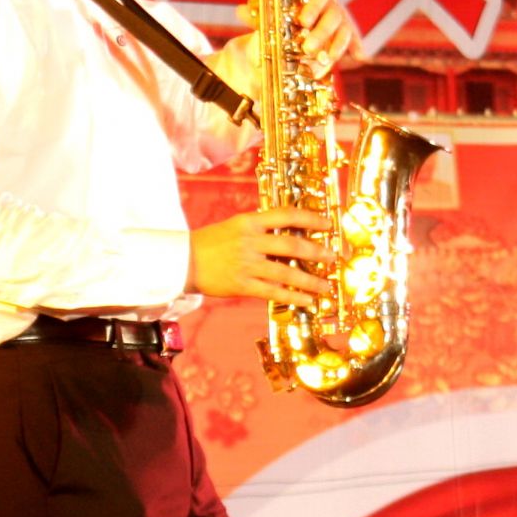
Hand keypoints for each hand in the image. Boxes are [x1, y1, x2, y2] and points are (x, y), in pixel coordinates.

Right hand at [186, 207, 333, 305]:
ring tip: (326, 287)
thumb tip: (290, 236)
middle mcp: (250, 241)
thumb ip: (259, 229)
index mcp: (249, 222)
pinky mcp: (242, 285)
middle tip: (333, 257)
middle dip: (317, 252)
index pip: (286, 215)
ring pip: (286, 274)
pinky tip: (307, 301)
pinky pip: (273, 292)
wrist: (182, 260)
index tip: (328, 224)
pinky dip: (293, 297)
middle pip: (292, 246)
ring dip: (310, 281)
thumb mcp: (235, 226)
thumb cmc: (211, 242)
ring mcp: (246, 264)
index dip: (310, 219)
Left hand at [235, 0, 359, 79]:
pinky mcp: (346, 35)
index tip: (302, 20)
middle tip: (307, 47)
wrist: (295, 24)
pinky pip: (353, 40)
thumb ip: (258, 13)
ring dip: (335, 46)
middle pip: (333, 15)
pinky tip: (359, 57)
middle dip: (321, 32)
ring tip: (323, 61)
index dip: (312, 7)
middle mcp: (330, 4)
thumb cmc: (282, 14)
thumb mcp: (269, 13)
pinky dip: (357, 48)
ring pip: (344, 30)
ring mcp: (340, 20)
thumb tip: (241, 10)